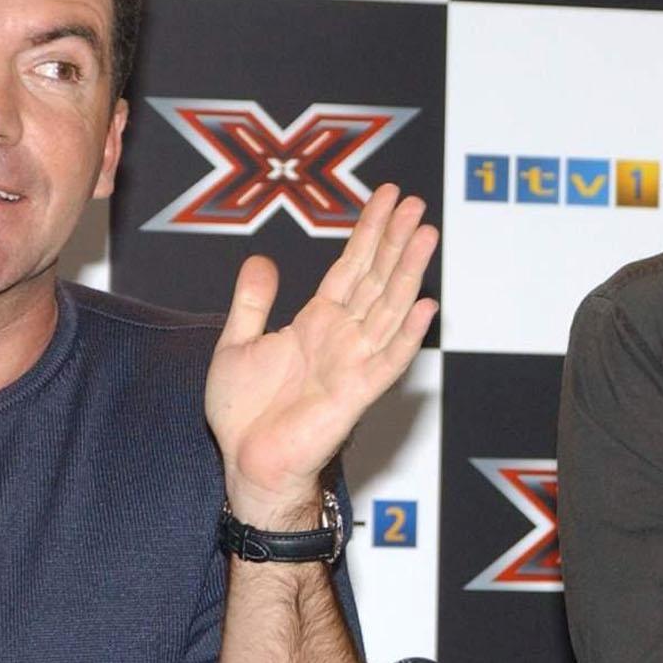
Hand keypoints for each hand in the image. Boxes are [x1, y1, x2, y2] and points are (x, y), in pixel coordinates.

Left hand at [205, 185, 436, 524]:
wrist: (245, 464)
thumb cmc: (243, 416)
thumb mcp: (236, 344)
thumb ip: (252, 302)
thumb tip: (262, 259)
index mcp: (316, 324)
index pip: (352, 267)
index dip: (370, 231)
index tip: (389, 198)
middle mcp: (341, 337)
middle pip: (377, 278)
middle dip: (396, 239)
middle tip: (416, 202)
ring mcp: (353, 363)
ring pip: (389, 307)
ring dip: (408, 271)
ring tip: (426, 234)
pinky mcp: (357, 393)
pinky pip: (388, 359)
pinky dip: (408, 333)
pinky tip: (426, 305)